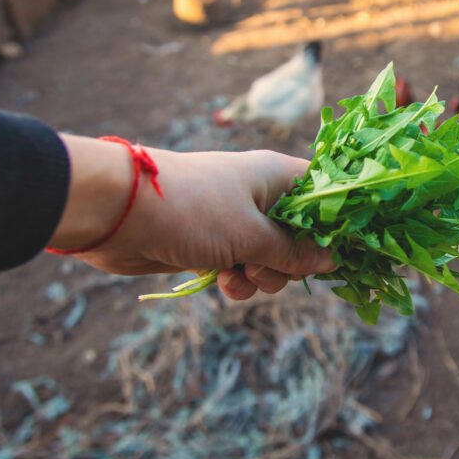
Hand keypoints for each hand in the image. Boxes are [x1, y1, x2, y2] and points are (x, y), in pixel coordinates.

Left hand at [49, 135, 335, 299]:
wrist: (117, 213)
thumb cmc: (192, 210)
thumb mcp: (252, 236)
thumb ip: (295, 253)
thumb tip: (334, 260)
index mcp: (277, 177)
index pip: (326, 194)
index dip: (336, 223)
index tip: (342, 251)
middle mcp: (260, 197)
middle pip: (301, 239)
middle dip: (290, 263)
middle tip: (268, 262)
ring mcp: (235, 222)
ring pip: (271, 261)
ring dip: (260, 277)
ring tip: (236, 271)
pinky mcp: (211, 244)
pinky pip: (241, 270)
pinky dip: (235, 281)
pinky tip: (218, 281)